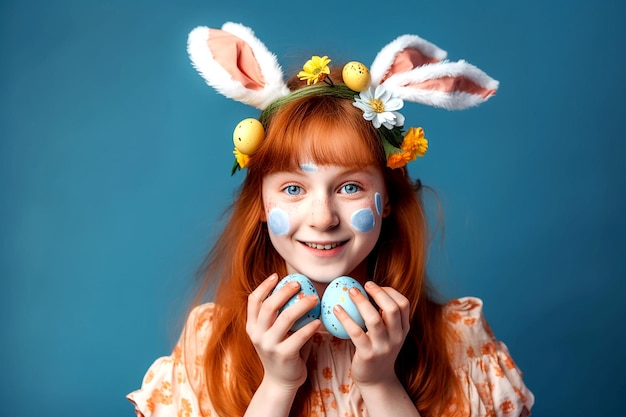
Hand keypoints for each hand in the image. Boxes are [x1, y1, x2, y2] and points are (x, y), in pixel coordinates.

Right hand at [246, 273, 320, 391]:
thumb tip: (292, 288)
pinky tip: (318, 321)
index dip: (264, 286)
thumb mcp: (271, 332)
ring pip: (285, 318)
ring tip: (314, 298)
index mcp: (252, 326)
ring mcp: (269, 346)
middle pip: (269, 306)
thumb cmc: (281, 350)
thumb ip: (275, 315)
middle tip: (299, 283)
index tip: (277, 276)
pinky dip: (310, 327)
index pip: (253, 300)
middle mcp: (257, 335)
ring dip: (302, 305)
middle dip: (285, 291)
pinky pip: (299, 336)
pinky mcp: (283, 355)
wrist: (280, 382)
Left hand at [333, 281, 409, 386]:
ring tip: (351, 292)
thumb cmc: (379, 350)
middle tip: (364, 284)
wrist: (376, 380)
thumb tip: (368, 289)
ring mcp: (383, 346)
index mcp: (403, 329)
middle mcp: (396, 337)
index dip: (390, 291)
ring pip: (374, 319)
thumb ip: (385, 316)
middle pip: (392, 309)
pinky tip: (336, 309)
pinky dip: (345, 318)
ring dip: (361, 302)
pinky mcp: (368, 354)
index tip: (374, 286)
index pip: (403, 304)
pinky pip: (356, 332)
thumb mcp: (389, 334)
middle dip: (378, 293)